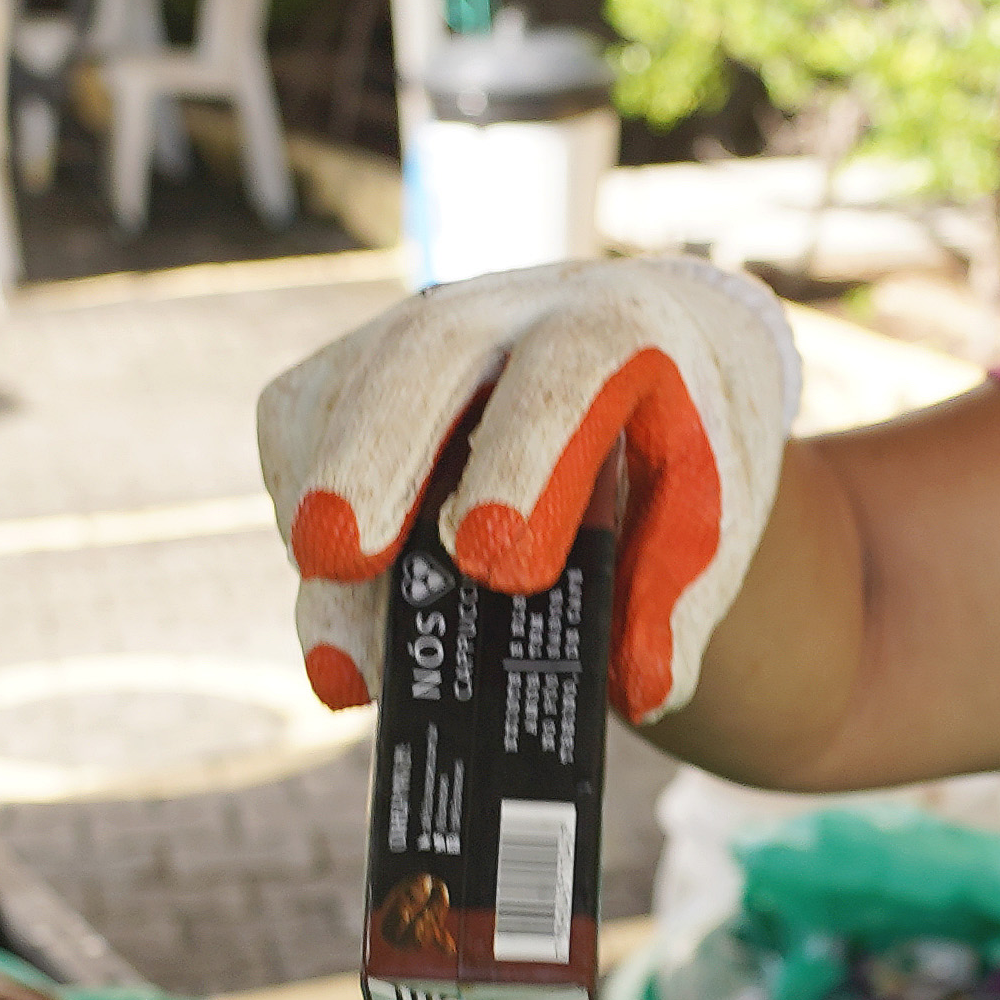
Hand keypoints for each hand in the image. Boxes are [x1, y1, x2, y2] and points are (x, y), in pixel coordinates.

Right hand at [260, 257, 799, 720]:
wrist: (641, 357)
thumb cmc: (666, 450)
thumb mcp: (702, 514)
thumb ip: (673, 596)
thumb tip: (636, 689)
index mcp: (617, 331)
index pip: (566, 372)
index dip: (521, 458)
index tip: (488, 557)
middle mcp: (505, 310)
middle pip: (420, 360)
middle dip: (371, 460)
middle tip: (336, 558)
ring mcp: (412, 327)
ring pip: (338, 398)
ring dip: (322, 519)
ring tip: (346, 653)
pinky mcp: (348, 364)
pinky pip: (297, 423)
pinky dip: (300, 514)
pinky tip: (338, 600)